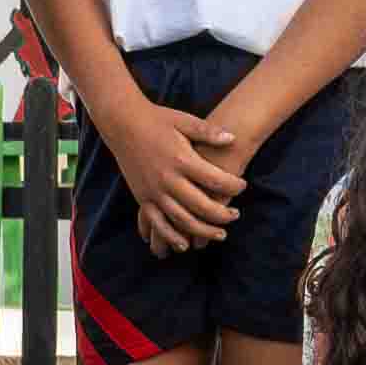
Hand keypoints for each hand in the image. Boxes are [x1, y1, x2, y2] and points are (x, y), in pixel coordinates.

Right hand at [101, 100, 245, 252]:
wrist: (122, 123)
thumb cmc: (157, 119)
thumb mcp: (184, 120)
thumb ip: (208, 132)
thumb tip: (232, 139)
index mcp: (181, 159)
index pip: (214, 179)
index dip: (233, 185)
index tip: (243, 186)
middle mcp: (167, 179)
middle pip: (201, 206)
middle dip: (222, 214)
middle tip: (236, 215)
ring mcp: (153, 191)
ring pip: (182, 220)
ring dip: (203, 230)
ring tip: (220, 234)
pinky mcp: (142, 198)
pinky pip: (157, 223)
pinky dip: (171, 236)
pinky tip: (185, 245)